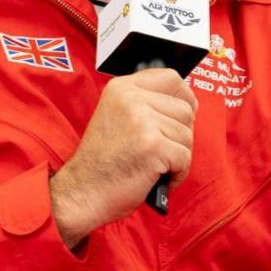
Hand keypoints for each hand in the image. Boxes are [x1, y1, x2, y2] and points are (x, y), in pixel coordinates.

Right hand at [50, 67, 196, 248]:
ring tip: (155, 166)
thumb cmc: (101, 163)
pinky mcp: (153, 146)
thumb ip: (144, 104)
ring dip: (178, 156)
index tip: (181, 115)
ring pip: (187, 135)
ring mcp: (142, 122)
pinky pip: (185, 157)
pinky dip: (177, 174)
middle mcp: (131, 99)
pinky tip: (159, 178)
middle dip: (180, 135)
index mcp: (121, 88)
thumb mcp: (116, 117)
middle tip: (159, 151)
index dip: (184, 97)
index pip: (171, 78)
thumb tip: (186, 103)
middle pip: (185, 109)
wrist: (82, 192)